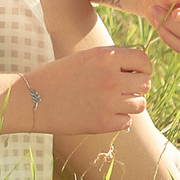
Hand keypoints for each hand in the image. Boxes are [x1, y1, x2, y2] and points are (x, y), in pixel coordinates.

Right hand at [16, 45, 154, 135]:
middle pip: (146, 83)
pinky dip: (120, 120)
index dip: (143, 68)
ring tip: (113, 103)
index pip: (143, 60)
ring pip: (140, 104)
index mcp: (105, 57)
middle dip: (137, 87)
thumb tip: (139, 71)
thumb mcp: (85, 58)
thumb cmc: (58, 76)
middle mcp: (111, 78)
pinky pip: (128, 122)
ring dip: (130, 104)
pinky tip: (104, 114)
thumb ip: (111, 61)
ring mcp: (109, 102)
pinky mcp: (104, 122)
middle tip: (122, 90)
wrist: (33, 98)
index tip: (134, 74)